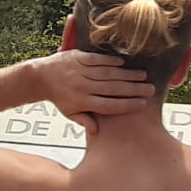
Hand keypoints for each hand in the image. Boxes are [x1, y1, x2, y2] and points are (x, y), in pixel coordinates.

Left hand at [34, 50, 156, 135]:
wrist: (40, 77)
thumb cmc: (58, 97)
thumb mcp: (69, 113)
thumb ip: (84, 120)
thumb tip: (97, 132)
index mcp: (82, 102)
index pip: (109, 105)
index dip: (127, 104)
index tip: (143, 103)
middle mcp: (83, 87)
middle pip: (112, 89)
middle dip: (133, 89)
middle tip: (150, 89)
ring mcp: (80, 71)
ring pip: (108, 74)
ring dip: (127, 74)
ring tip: (143, 75)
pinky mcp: (78, 57)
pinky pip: (97, 59)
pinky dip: (110, 61)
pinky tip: (124, 63)